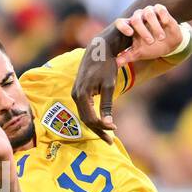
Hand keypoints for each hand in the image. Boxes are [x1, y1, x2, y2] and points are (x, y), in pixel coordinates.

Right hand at [73, 27, 128, 142]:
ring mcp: (76, 93)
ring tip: (107, 135)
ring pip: (85, 115)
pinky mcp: (79, 91)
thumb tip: (109, 125)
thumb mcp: (109, 86)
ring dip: (95, 126)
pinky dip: (93, 117)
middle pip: (86, 120)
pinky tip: (102, 123)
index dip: (103, 127)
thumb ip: (107, 106)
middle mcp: (76, 95)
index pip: (91, 118)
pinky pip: (85, 109)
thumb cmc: (106, 66)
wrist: (98, 49)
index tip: (115, 129)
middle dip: (98, 131)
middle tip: (110, 142)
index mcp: (82, 95)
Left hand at [113, 4, 188, 66]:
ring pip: (148, 13)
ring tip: (161, 37)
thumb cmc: (152, 47)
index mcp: (130, 26)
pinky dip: (162, 15)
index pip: (121, 22)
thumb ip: (127, 56)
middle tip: (150, 42)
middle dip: (143, 31)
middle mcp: (138, 17)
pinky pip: (160, 8)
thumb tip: (115, 65)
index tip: (130, 33)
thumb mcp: (139, 53)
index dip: (123, 26)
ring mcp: (149, 12)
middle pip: (135, 19)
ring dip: (155, 26)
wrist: (169, 45)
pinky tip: (165, 23)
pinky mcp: (161, 10)